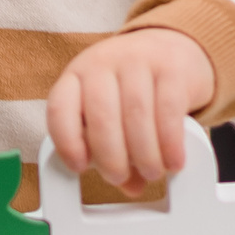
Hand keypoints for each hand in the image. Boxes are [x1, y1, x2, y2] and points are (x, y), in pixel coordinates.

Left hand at [45, 28, 216, 194]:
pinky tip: (172, 161)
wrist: (174, 47)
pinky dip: (170, 143)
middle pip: (101, 115)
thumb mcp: (112, 107)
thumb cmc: (133, 86)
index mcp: (77, 74)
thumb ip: (114, 146)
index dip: (66, 142)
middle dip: (110, 157)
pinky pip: (168, 110)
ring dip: (143, 154)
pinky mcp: (172, 67)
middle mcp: (103, 62)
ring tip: (151, 173)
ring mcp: (137, 60)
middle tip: (120, 178)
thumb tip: (130, 186)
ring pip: (136, 114)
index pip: (60, 108)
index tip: (79, 168)